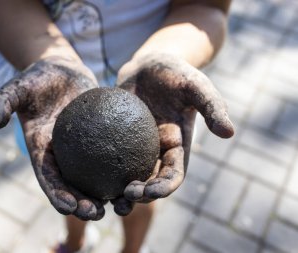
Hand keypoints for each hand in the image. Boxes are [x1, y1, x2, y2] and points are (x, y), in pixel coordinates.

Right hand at [0, 57, 105, 219]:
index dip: (57, 195)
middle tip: (98, 213)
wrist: (60, 69)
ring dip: (105, 193)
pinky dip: (121, 166)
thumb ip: (1, 102)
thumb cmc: (37, 79)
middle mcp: (62, 155)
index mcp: (42, 151)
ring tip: (120, 202)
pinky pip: (112, 153)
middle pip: (73, 185)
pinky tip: (135, 173)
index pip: (48, 179)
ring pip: (95, 176)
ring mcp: (82, 148)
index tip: (70, 208)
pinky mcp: (99, 138)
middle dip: (83, 204)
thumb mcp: (17, 88)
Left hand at [114, 54, 233, 210]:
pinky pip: (107, 156)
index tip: (150, 192)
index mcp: (177, 146)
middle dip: (140, 196)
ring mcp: (136, 146)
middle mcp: (157, 151)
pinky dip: (100, 168)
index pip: (173, 174)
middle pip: (149, 182)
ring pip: (127, 175)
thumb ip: (212, 107)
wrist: (150, 65)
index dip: (165, 187)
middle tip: (124, 199)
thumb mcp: (197, 86)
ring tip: (106, 200)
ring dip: (118, 191)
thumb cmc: (176, 73)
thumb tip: (229, 132)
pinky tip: (85, 173)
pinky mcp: (117, 139)